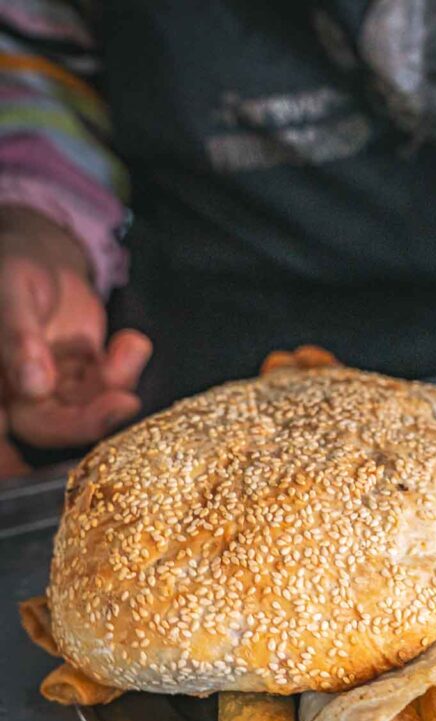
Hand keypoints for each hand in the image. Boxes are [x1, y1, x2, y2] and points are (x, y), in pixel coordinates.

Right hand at [0, 206, 151, 457]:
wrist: (42, 255)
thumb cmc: (12, 269)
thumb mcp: (11, 294)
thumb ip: (18, 339)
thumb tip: (33, 385)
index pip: (9, 436)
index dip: (25, 459)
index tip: (67, 457)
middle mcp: (19, 395)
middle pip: (53, 428)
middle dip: (91, 419)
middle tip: (126, 401)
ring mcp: (54, 391)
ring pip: (87, 411)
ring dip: (116, 388)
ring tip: (129, 347)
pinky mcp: (86, 381)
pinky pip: (111, 389)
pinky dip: (127, 369)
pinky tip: (131, 341)